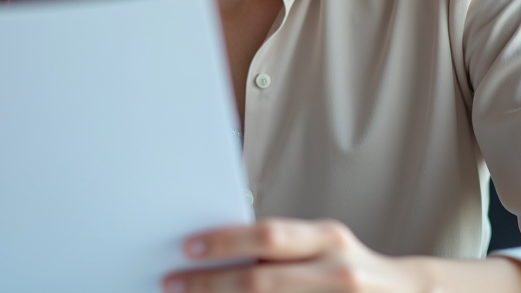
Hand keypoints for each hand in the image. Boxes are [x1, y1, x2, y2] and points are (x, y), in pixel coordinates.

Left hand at [162, 219, 427, 292]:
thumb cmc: (348, 268)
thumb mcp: (322, 246)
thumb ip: (280, 249)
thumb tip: (216, 251)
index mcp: (329, 238)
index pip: (269, 236)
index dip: (225, 242)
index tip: (187, 248)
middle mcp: (339, 272)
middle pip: (263, 282)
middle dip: (210, 284)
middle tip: (172, 284)